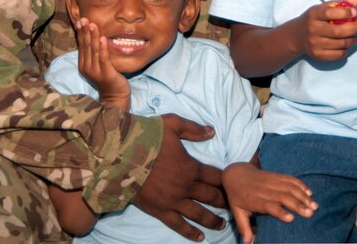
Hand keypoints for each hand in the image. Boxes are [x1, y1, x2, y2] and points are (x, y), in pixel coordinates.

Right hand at [76, 18, 129, 110]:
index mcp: (84, 64)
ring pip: (93, 50)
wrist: (115, 96)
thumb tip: (96, 36)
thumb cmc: (109, 78)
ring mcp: (95, 71)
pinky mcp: (106, 73)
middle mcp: (87, 67)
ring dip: (93, 36)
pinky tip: (102, 38)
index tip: (81, 20)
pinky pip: (103, 58)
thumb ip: (96, 53)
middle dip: (85, 31)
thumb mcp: (99, 64)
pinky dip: (102, 48)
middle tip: (84, 19)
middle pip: (86, 46)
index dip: (81, 32)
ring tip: (93, 25)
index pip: (81, 45)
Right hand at [133, 114, 225, 241]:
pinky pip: (178, 224)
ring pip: (198, 214)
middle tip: (233, 206)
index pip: (215, 176)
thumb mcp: (173, 124)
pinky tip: (199, 237)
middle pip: (210, 196)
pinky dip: (190, 232)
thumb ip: (193, 129)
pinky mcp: (160, 210)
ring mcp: (173, 201)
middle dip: (223, 201)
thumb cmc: (148, 136)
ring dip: (212, 220)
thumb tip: (212, 131)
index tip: (234, 185)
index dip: (225, 181)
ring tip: (222, 224)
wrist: (123, 154)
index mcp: (191, 166)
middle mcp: (186, 186)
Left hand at [223, 163, 316, 243]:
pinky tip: (309, 192)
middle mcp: (264, 190)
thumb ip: (243, 227)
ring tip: (314, 205)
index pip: (268, 206)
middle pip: (282, 196)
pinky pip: (288, 178)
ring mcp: (270, 180)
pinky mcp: (274, 174)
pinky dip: (300, 184)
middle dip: (298, 204)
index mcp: (254, 200)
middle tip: (310, 213)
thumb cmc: (237, 196)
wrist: (236, 173)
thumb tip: (248, 243)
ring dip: (302, 195)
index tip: (291, 218)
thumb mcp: (237, 212)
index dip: (280, 211)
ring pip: (288, 186)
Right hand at [297, 0, 356, 60]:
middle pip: (338, 31)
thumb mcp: (324, 8)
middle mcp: (312, 30)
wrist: (297, 36)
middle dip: (354, 28)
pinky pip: (339, 54)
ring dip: (353, 39)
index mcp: (313, 15)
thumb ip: (342, 2)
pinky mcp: (318, 55)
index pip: (330, 13)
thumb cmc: (314, 19)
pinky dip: (346, 49)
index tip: (355, 12)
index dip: (345, 12)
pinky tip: (346, 44)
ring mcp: (315, 44)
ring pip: (341, 44)